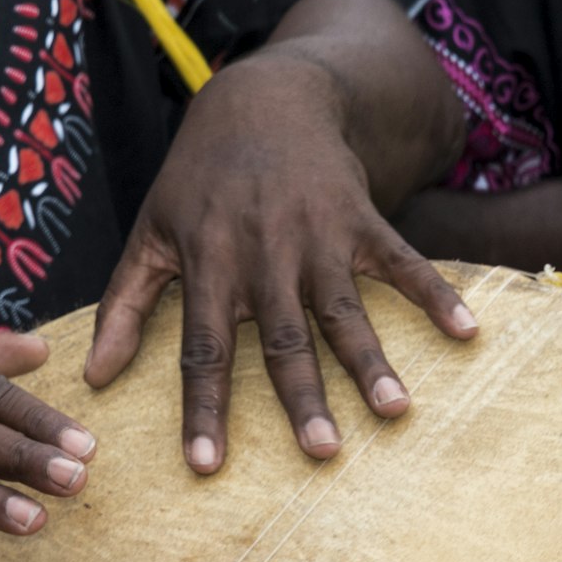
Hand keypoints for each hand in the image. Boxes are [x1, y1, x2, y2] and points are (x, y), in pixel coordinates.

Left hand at [83, 54, 477, 472]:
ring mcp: (318, 236)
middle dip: (303, 397)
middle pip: (284, 339)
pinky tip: (467, 332)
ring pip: (344, 310)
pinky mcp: (361, 218)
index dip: (204, 408)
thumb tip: (93, 377)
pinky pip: (403, 262)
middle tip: (323, 452)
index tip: (208, 464)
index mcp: (209, 265)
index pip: (202, 350)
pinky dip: (436, 294)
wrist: (263, 97)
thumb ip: (122, 304)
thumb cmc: (200, 175)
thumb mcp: (150, 230)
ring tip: (396, 410)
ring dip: (371, 360)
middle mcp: (264, 255)